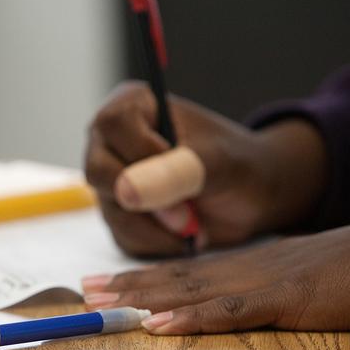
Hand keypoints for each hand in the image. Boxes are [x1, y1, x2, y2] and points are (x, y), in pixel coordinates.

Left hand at [82, 208, 349, 333]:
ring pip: (192, 290)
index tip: (106, 281)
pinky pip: (232, 310)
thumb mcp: (298, 274)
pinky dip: (193, 318)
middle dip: (128, 284)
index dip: (143, 276)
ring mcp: (264, 280)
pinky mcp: (287, 299)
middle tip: (85, 290)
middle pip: (177, 276)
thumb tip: (235, 295)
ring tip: (104, 302)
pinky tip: (160, 324)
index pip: (185, 269)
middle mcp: (246, 267)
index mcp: (248, 263)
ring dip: (145, 297)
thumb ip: (265, 283)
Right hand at [84, 81, 327, 256]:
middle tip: (189, 213)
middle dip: (149, 200)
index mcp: (132, 107)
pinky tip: (184, 233)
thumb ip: (174, 170)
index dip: (142, 152)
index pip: (112, 124)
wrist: (249, 196)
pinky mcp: (117, 216)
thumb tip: (127, 190)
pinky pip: (123, 236)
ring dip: (160, 227)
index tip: (181, 169)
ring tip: (196, 224)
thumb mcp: (215, 162)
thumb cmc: (235, 164)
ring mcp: (111, 181)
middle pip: (99, 171)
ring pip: (113, 211)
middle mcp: (112, 141)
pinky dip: (159, 242)